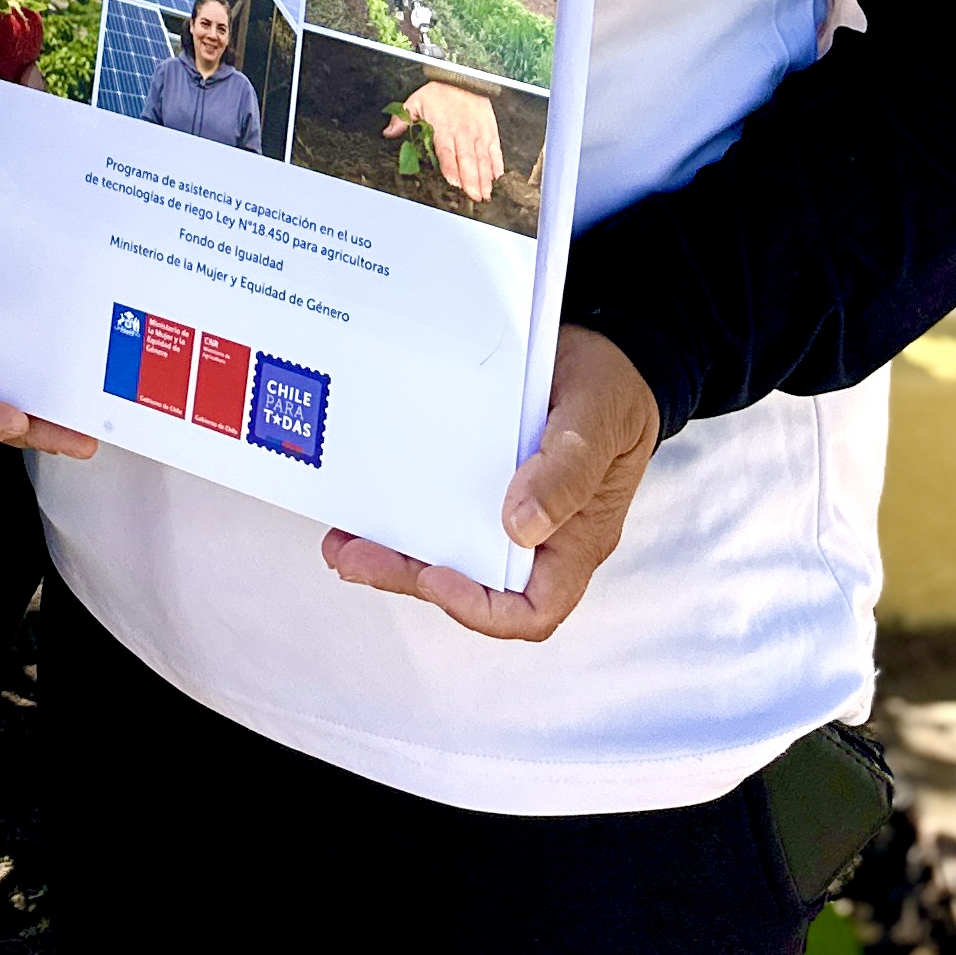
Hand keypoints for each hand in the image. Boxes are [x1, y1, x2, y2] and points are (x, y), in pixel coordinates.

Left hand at [322, 324, 659, 641]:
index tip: (435, 576)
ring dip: (393, 550)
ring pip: (447, 548)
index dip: (481, 610)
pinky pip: (439, 504)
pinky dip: (401, 507)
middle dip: (409, 576)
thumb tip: (520, 526)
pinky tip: (366, 499)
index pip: (533, 609)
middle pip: (472, 583)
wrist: (607, 344)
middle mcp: (537, 533)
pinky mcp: (481, 474)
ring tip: (342, 541)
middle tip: (354, 557)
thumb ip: (567, 471)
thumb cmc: (614, 387)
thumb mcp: (598, 419)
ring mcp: (506, 505)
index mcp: (574, 539)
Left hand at [391, 81, 503, 202]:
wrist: (464, 76)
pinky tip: (497, 177)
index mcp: (443, 127)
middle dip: (471, 180)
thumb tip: (388, 132)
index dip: (451, 168)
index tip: (454, 182)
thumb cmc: (440, 91)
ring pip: (482, 158)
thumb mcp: (416, 101)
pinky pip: (495, 150)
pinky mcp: (490, 131)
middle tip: (474, 196)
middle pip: (467, 159)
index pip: (447, 151)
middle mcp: (463, 132)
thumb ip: (402, 119)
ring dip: (484, 178)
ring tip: (485, 194)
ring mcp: (478, 133)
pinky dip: (497, 164)